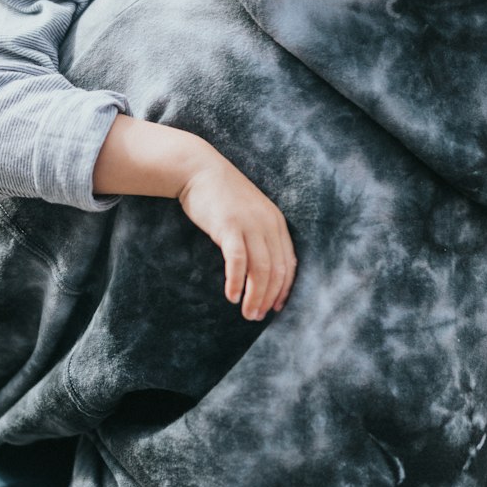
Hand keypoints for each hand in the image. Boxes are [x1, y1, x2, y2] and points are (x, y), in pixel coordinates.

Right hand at [177, 154, 296, 320]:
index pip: (288, 263)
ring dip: (255, 296)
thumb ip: (258, 235)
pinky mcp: (229, 226)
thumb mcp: (248, 214)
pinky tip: (232, 297)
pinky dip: (237, 282)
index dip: (284, 289)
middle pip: (276, 270)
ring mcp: (250, 224)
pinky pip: (237, 261)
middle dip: (269, 298)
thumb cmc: (220, 195)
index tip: (276, 307)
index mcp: (276, 222)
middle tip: (257, 316)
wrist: (197, 169)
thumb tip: (259, 269)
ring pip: (260, 270)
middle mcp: (268, 224)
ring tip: (247, 314)